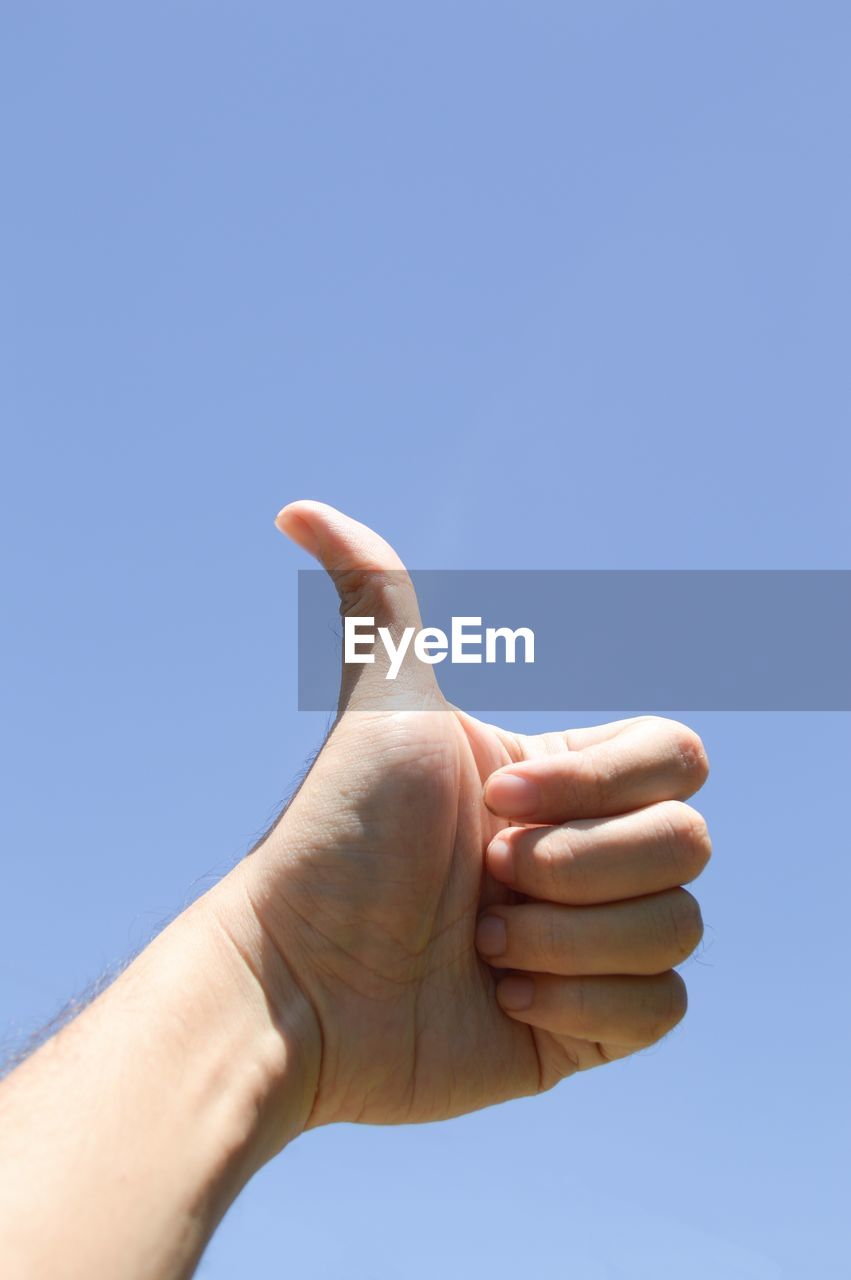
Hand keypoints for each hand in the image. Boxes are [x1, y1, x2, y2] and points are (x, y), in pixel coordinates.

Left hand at [237, 502, 710, 1130]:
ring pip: (678, 927)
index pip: (678, 757)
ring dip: (568, 938)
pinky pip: (662, 1008)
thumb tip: (298, 506)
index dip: (601, 784)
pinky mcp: (587, 1029)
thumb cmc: (339, 835)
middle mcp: (586, 854)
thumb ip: (377, 596)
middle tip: (484, 878)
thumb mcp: (381, 703)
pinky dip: (585, 1003)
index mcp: (563, 780)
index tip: (496, 800)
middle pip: (690, 844)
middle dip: (576, 864)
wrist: (299, 981)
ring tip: (480, 946)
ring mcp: (591, 942)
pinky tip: (503, 998)